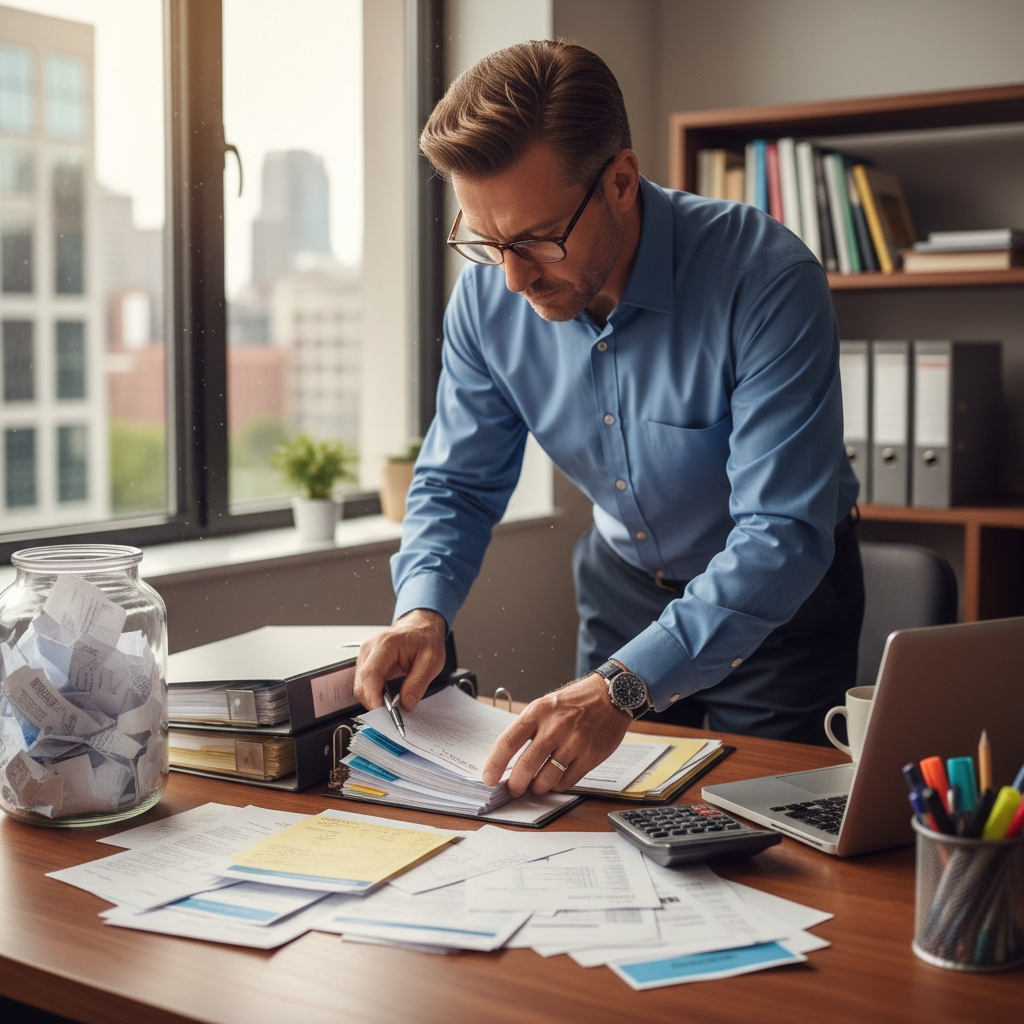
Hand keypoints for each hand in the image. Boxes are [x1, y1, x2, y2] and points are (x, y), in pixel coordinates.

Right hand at [353, 609, 446, 712]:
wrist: (421, 627)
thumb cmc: (426, 638)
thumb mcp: (431, 661)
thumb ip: (418, 684)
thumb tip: (406, 705)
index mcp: (386, 645)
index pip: (370, 675)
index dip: (373, 697)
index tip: (384, 714)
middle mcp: (370, 649)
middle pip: (361, 684)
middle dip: (374, 703)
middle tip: (392, 716)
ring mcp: (366, 656)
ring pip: (361, 686)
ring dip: (374, 700)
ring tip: (392, 707)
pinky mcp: (367, 664)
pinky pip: (365, 684)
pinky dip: (375, 695)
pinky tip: (388, 699)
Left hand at [481, 673, 631, 796]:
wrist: (611, 695)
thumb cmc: (575, 702)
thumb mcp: (546, 705)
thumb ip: (528, 728)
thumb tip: (506, 758)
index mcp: (538, 711)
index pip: (508, 741)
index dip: (495, 763)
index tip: (488, 778)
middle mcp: (555, 727)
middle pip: (525, 766)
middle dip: (515, 785)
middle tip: (513, 789)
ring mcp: (574, 742)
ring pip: (546, 779)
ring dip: (536, 788)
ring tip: (535, 785)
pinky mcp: (590, 756)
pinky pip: (566, 782)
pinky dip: (556, 786)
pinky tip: (555, 780)